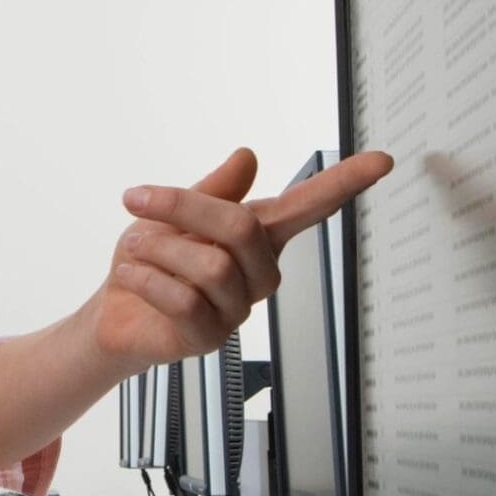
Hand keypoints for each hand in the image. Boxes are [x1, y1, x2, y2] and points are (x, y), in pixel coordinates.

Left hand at [90, 147, 392, 369]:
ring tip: (134, 249)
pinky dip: (147, 279)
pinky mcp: (209, 339)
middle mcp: (257, 273)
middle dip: (183, 207)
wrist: (113, 313)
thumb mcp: (172, 214)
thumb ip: (212, 190)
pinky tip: (131, 276)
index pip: (308, 207)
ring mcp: (237, 309)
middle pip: (242, 228)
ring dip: (157, 248)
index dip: (344, 183)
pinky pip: (185, 301)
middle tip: (137, 199)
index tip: (382, 161)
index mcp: (256, 236)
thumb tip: (247, 156)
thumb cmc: (149, 261)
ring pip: (211, 265)